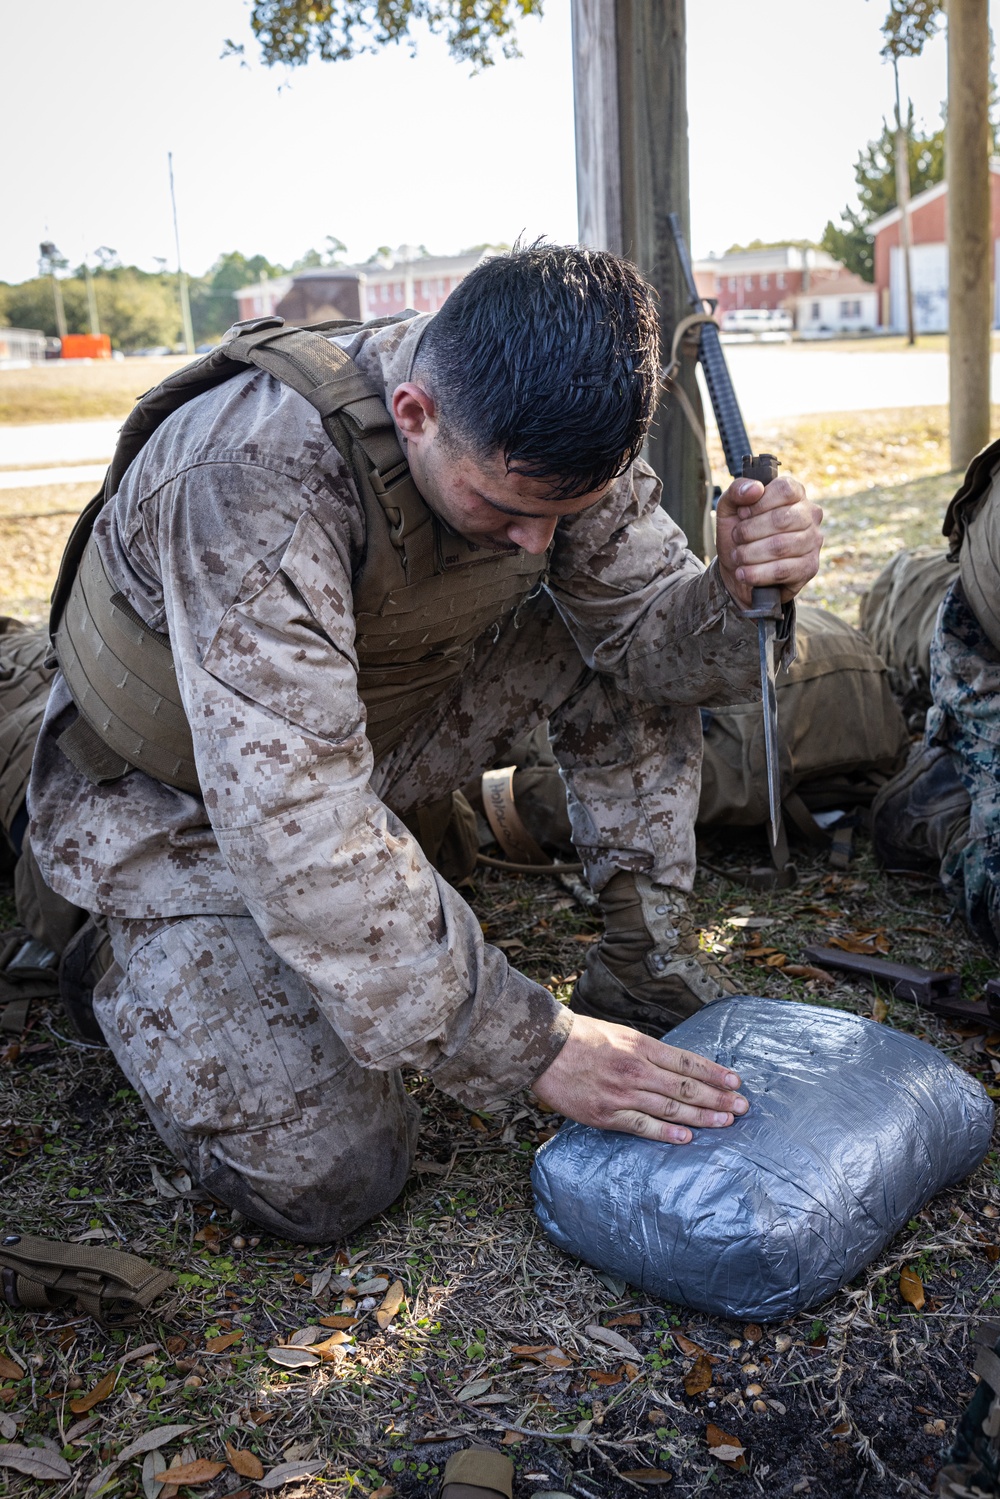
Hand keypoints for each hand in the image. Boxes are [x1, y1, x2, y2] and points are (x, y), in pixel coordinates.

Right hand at [531, 1012, 748, 1143]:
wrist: (544, 1047)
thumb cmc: (580, 1037)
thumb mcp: (619, 1033)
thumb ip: (646, 1050)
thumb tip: (674, 1065)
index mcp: (641, 1045)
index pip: (687, 1062)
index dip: (715, 1074)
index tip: (736, 1082)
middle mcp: (637, 1069)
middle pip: (686, 1087)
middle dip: (718, 1098)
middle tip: (742, 1108)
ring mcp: (622, 1093)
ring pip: (670, 1109)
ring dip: (701, 1117)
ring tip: (725, 1123)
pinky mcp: (606, 1114)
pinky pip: (642, 1126)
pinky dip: (666, 1133)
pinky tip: (687, 1138)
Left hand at [715, 473, 822, 609]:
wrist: (737, 570)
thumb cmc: (739, 535)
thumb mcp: (729, 509)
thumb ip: (736, 491)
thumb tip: (755, 488)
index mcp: (795, 494)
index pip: (785, 489)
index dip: (758, 503)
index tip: (742, 514)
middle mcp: (810, 515)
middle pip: (781, 519)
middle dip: (749, 531)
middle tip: (737, 538)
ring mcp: (813, 541)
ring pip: (780, 546)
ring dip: (749, 554)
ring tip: (738, 556)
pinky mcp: (809, 567)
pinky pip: (782, 571)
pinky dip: (757, 573)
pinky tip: (744, 573)